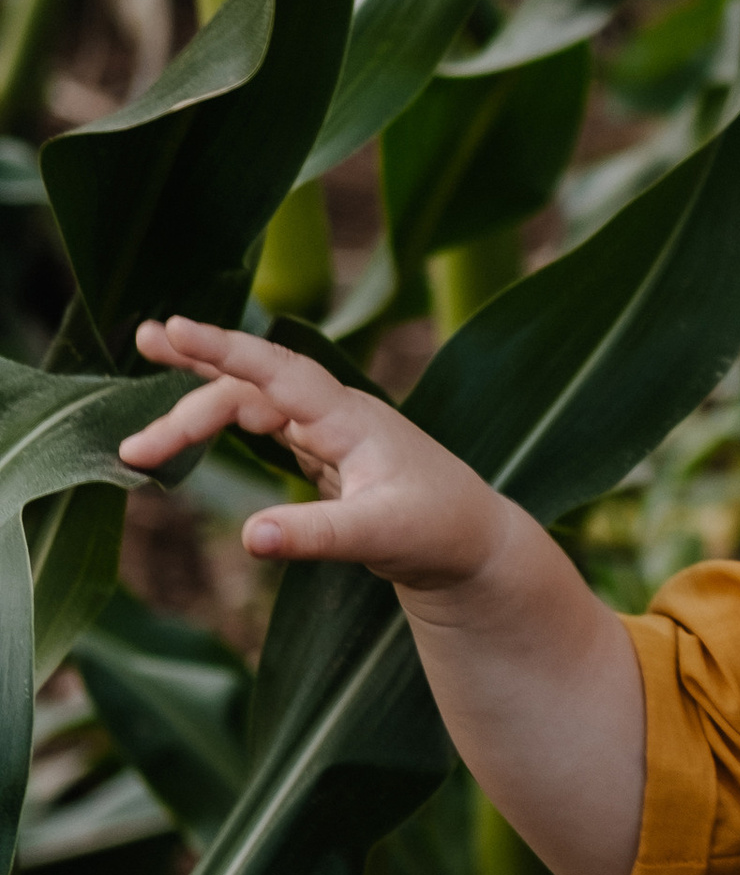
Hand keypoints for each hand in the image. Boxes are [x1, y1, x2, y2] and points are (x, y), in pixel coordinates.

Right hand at [119, 316, 513, 605]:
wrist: (475, 546)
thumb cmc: (440, 533)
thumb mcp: (381, 537)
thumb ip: (316, 537)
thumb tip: (249, 538)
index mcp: (350, 418)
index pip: (277, 372)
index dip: (223, 349)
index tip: (171, 329)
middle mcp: (335, 413)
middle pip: (247, 392)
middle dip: (188, 406)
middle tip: (130, 445)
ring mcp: (327, 429)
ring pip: (248, 404)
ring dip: (195, 412)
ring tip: (139, 436)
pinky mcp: (321, 451)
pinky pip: (259, 423)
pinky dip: (219, 422)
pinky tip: (183, 432)